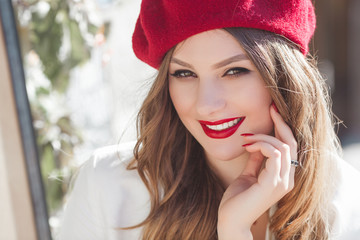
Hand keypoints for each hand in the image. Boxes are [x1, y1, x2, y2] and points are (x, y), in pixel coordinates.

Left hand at [217, 104, 297, 239]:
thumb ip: (255, 162)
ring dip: (263, 138)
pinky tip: (248, 146)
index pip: (290, 148)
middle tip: (270, 109)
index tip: (274, 112)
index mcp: (283, 177)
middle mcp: (287, 179)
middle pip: (291, 144)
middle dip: (281, 124)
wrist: (230, 220)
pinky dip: (261, 145)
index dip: (284, 128)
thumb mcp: (247, 175)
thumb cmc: (237, 200)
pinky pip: (274, 154)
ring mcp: (282, 182)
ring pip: (282, 147)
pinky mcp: (273, 184)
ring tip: (247, 140)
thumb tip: (256, 146)